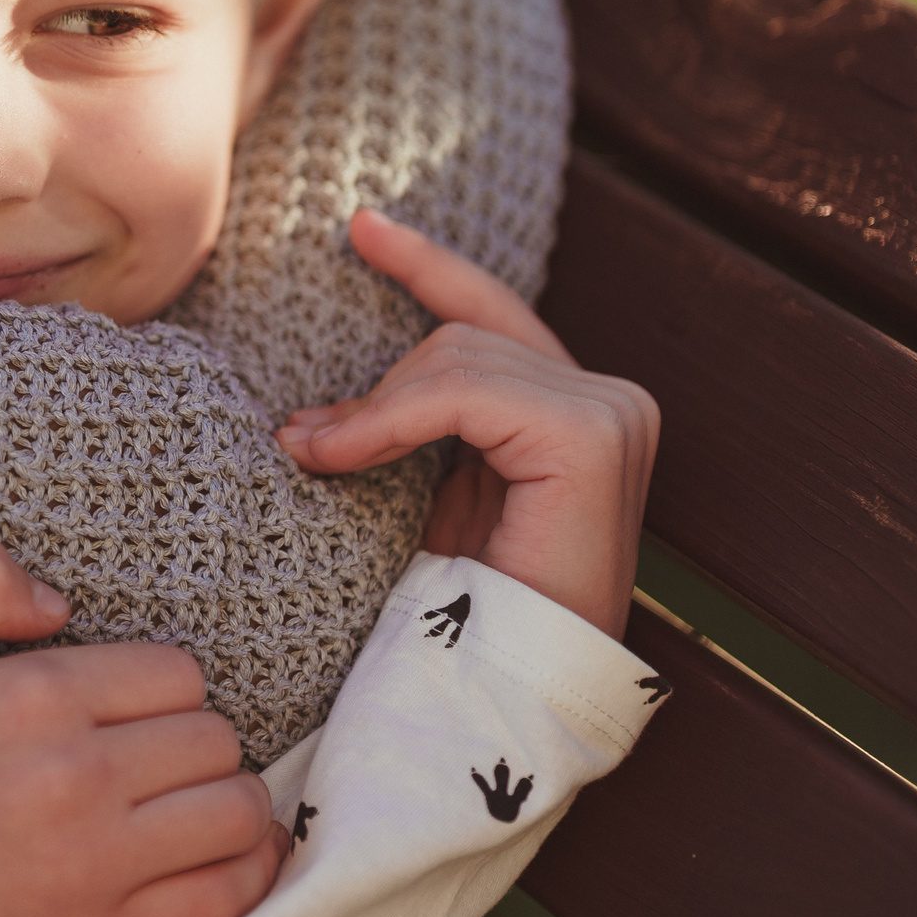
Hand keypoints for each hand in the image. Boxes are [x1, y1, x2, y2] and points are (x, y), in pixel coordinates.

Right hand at [0, 542, 288, 916]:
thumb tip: (61, 601)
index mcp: (34, 697)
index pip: (176, 672)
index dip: (156, 684)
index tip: (124, 706)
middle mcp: (80, 778)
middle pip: (214, 738)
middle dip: (190, 739)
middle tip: (147, 755)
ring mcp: (96, 865)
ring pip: (236, 811)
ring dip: (222, 801)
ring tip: (182, 804)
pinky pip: (225, 897)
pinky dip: (241, 873)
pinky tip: (213, 857)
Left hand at [277, 209, 657, 638]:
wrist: (500, 689)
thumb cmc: (462, 608)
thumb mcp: (429, 491)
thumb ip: (414, 421)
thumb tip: (319, 397)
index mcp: (579, 411)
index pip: (492, 314)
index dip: (428, 266)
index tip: (361, 227)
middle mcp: (612, 404)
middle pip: (462, 339)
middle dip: (377, 389)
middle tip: (304, 440)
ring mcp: (612, 415)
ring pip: (454, 361)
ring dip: (371, 413)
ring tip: (313, 455)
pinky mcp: (590, 435)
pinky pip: (459, 393)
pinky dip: (387, 419)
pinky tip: (337, 453)